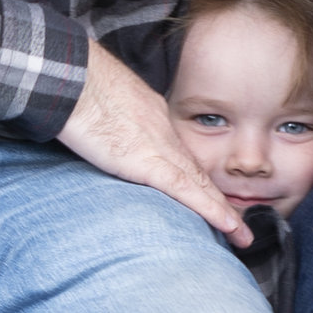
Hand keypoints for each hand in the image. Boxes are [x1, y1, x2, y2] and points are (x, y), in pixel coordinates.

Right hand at [56, 38, 251, 240]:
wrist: (72, 78)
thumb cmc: (77, 86)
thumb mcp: (102, 104)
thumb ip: (112, 123)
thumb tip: (109, 137)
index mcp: (152, 118)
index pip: (179, 154)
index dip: (195, 178)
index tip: (205, 195)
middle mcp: (162, 133)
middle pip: (196, 172)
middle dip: (217, 199)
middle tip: (237, 224)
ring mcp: (158, 147)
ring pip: (199, 184)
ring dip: (222, 211)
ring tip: (240, 234)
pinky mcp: (147, 162)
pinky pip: (186, 190)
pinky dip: (210, 209)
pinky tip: (228, 225)